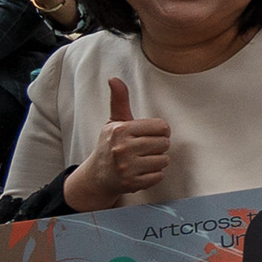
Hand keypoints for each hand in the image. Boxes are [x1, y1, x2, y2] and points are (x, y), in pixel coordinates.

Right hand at [68, 76, 171, 210]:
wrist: (97, 175)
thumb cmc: (110, 144)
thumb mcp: (114, 122)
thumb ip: (119, 100)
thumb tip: (114, 79)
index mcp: (121, 130)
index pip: (161, 127)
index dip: (160, 131)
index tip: (150, 134)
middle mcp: (122, 148)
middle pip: (164, 143)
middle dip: (158, 146)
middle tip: (145, 149)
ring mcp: (127, 167)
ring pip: (164, 160)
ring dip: (157, 161)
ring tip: (142, 160)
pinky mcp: (132, 183)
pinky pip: (159, 176)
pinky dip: (153, 175)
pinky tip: (141, 172)